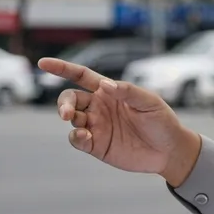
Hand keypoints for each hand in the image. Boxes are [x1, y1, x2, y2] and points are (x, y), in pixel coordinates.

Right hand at [38, 58, 202, 186]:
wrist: (169, 151)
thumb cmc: (162, 121)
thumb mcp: (149, 102)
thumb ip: (128, 92)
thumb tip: (104, 85)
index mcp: (109, 91)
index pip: (80, 76)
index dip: (62, 69)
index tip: (43, 63)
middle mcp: (98, 107)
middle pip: (70, 98)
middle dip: (63, 103)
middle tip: (66, 113)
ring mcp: (96, 126)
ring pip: (71, 118)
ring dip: (69, 119)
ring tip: (81, 127)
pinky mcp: (97, 145)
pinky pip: (77, 139)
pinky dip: (76, 137)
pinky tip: (84, 137)